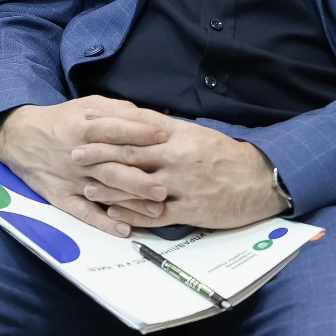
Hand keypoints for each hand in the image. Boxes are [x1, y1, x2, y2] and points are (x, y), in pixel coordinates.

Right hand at [0, 96, 170, 236]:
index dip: (138, 132)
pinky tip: (122, 229)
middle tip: (164, 186)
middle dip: (139, 178)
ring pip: (103, 192)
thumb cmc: (59, 121)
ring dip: (130, 202)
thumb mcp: (84, 106)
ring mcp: (70, 178)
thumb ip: (115, 110)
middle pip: (111, 166)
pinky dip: (103, 222)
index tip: (163, 137)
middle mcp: (78, 155)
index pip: (113, 130)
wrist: (20, 137)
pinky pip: (83, 212)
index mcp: (83, 128)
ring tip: (156, 211)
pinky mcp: (62, 197)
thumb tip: (146, 116)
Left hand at [69, 109, 284, 229]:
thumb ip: (166, 130)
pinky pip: (156, 214)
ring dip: (110, 187)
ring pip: (139, 186)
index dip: (109, 124)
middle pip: (131, 154)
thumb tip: (137, 121)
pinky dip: (133, 214)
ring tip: (87, 186)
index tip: (86, 121)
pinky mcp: (191, 210)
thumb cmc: (224, 155)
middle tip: (75, 153)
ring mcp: (183, 185)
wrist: (260, 180)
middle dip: (100, 153)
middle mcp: (177, 157)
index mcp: (179, 135)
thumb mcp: (195, 134)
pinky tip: (114, 214)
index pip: (137, 126)